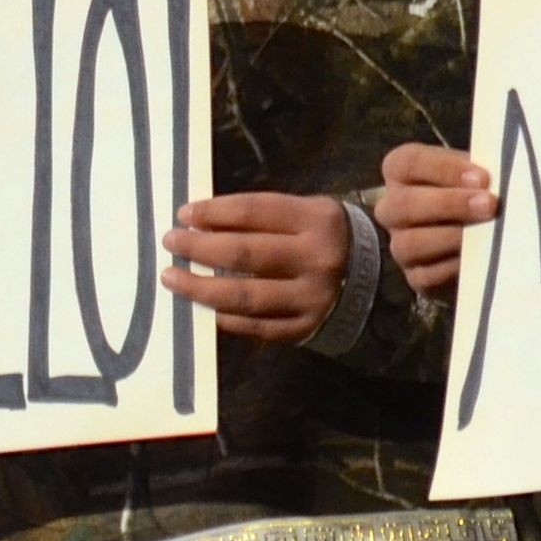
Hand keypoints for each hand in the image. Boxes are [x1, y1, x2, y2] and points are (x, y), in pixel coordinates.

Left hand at [164, 192, 346, 343]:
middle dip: (200, 248)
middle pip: (245, 254)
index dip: (214, 212)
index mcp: (316, 220)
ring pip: (244, 296)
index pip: (254, 212)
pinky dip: (223, 317)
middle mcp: (316, 259)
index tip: (183, 214)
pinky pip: (254, 326)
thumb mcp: (303, 213)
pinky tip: (201, 307)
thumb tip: (198, 222)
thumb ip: (259, 217)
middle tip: (170, 242)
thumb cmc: (321, 237)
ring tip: (172, 278)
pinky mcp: (304, 328)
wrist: (371, 279)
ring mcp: (312, 298)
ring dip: (200, 288)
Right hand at [374, 143, 497, 301]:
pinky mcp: (415, 277)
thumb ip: (478, 174)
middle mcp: (391, 207)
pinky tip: (478, 260)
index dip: (445, 169)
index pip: (410, 162)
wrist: (475, 239)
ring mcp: (400, 244)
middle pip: (405, 204)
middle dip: (449, 204)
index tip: (483, 178)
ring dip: (451, 237)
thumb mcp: (472, 175)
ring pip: (410, 243)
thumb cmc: (473, 194)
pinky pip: (426, 275)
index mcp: (401, 171)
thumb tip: (501, 177)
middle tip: (489, 205)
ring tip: (486, 233)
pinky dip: (453, 268)